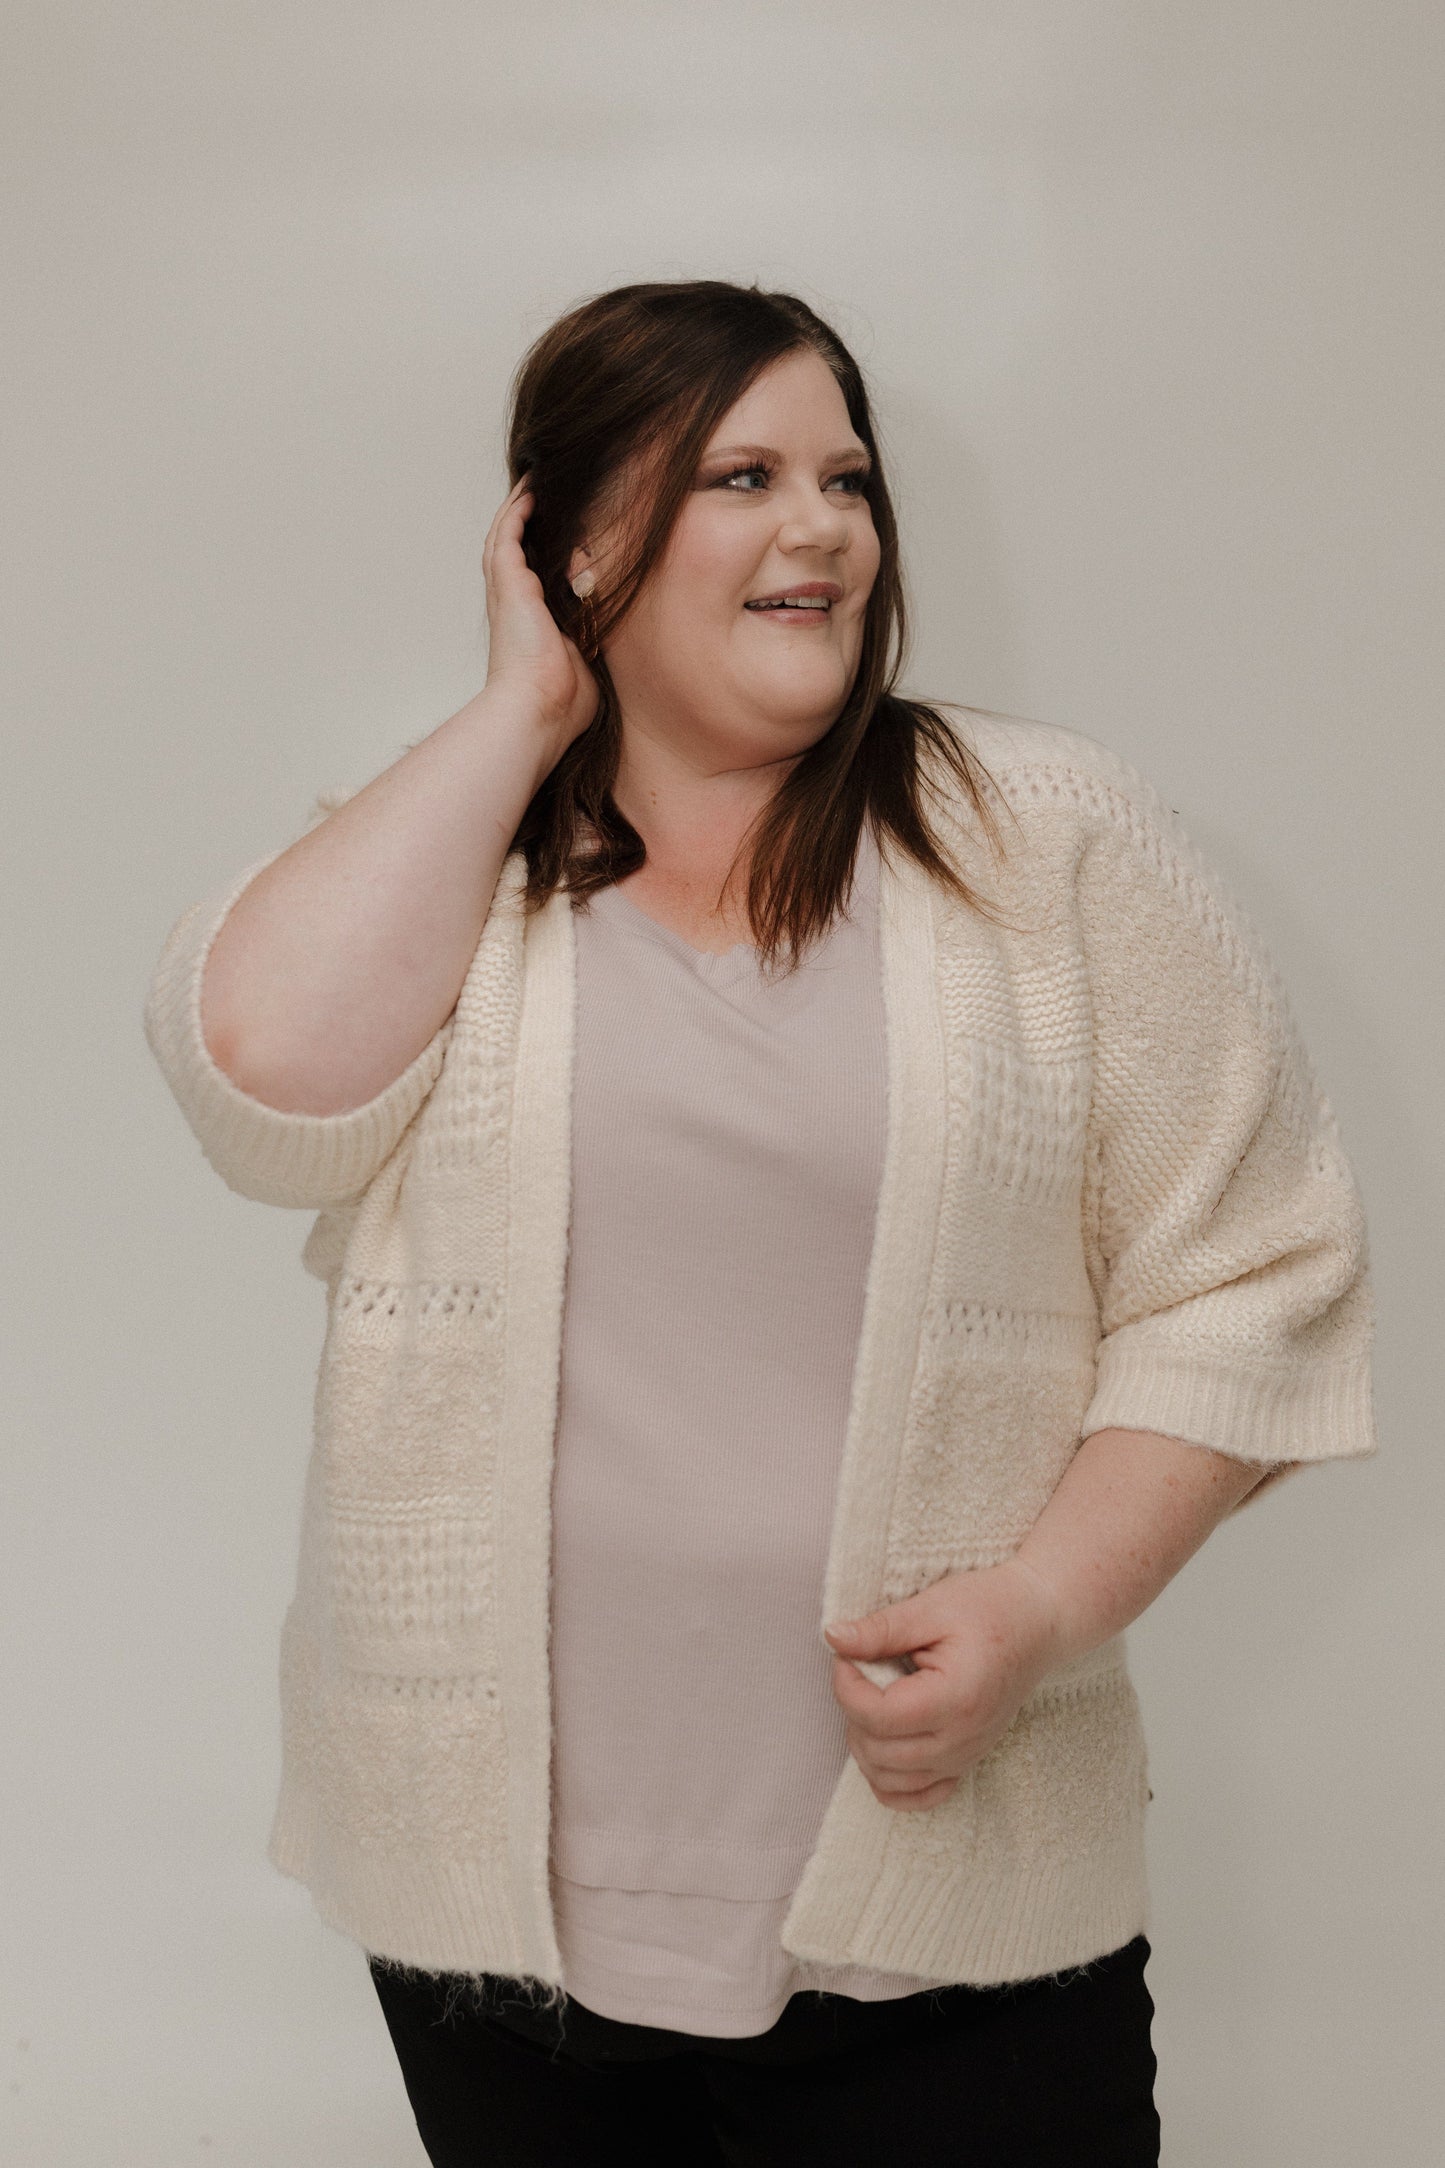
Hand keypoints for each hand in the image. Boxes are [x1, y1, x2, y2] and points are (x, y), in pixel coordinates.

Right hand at [480, 475, 599, 765]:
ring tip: (540, 477)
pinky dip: (519, 506)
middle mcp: (515, 601)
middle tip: (553, 491)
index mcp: (534, 620)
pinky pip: (508, 530)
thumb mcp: (592, 661)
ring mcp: (507, 589)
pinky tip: (534, 487)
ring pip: (510, 531)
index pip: (540, 572)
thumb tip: (630, 632)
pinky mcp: (506, 580)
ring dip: (523, 503)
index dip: (552, 548)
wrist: (539, 708)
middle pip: (520, 545)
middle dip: (534, 518)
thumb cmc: (565, 702)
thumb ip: (602, 641)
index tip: (575, 529)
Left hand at [822, 1560, 1064, 1810]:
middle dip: (852, 1711)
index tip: (846, 1655)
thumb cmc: (989, 1608)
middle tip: (859, 1671)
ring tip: (871, 1700)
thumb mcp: (931, 1607)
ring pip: (890, 1781)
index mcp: (954, 1699)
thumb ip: (881, 1629)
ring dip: (865, 1745)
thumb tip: (833, 1638)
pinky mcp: (966, 1761)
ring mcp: (965, 1756)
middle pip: (878, 1752)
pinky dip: (891, 1780)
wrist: (1038, 1623)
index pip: (877, 1716)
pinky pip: (919, 1796)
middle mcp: (961, 1739)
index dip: (846, 1687)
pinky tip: (884, 1743)